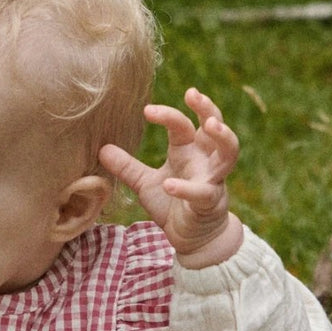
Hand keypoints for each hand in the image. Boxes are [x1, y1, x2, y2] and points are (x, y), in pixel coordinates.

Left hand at [99, 88, 243, 267]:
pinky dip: (186, 188)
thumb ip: (126, 167)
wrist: (191, 236)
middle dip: (208, 109)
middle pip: (215, 127)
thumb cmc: (172, 203)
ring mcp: (212, 180)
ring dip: (224, 137)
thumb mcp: (145, 183)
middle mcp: (204, 160)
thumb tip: (102, 148)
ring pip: (229, 152)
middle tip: (193, 94)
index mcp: (188, 151)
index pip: (182, 125)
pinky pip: (203, 192)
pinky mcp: (210, 202)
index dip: (167, 114)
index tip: (147, 110)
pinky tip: (169, 185)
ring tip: (210, 125)